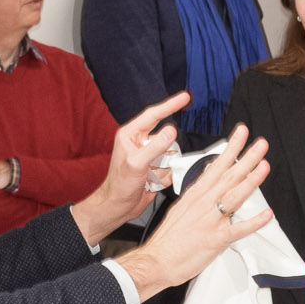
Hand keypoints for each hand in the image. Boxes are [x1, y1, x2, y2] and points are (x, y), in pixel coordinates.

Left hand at [74, 93, 191, 242]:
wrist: (118, 206)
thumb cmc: (119, 184)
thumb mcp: (137, 163)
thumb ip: (156, 146)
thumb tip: (171, 131)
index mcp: (131, 135)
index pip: (153, 115)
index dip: (170, 105)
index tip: (185, 97)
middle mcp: (140, 143)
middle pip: (166, 138)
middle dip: (164, 154)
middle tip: (152, 165)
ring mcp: (149, 156)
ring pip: (171, 155)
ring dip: (163, 168)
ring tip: (148, 177)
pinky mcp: (155, 168)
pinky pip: (170, 169)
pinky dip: (164, 177)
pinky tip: (151, 183)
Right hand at [123, 127, 270, 296]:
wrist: (157, 260)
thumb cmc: (169, 238)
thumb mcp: (181, 206)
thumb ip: (198, 192)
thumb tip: (209, 177)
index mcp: (196, 194)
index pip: (216, 165)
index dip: (231, 148)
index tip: (241, 133)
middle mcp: (204, 203)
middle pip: (229, 176)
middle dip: (247, 158)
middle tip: (261, 144)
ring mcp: (211, 220)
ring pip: (235, 196)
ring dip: (251, 180)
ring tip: (264, 166)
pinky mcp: (216, 238)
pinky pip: (239, 228)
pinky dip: (254, 221)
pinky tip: (267, 214)